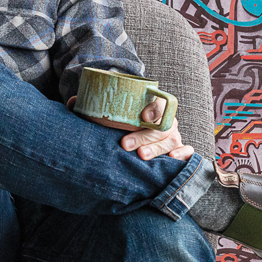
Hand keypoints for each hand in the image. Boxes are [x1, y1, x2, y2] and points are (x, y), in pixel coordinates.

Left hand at [65, 94, 194, 160]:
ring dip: (157, 148)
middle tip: (125, 144)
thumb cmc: (121, 126)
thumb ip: (91, 108)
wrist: (134, 136)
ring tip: (141, 156)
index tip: (142, 116)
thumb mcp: (108, 116)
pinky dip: (183, 155)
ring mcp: (174, 137)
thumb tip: (74, 101)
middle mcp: (166, 121)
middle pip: (162, 126)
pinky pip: (187, 152)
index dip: (154, 108)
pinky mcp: (179, 151)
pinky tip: (172, 160)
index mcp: (153, 107)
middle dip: (145, 135)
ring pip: (172, 140)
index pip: (160, 102)